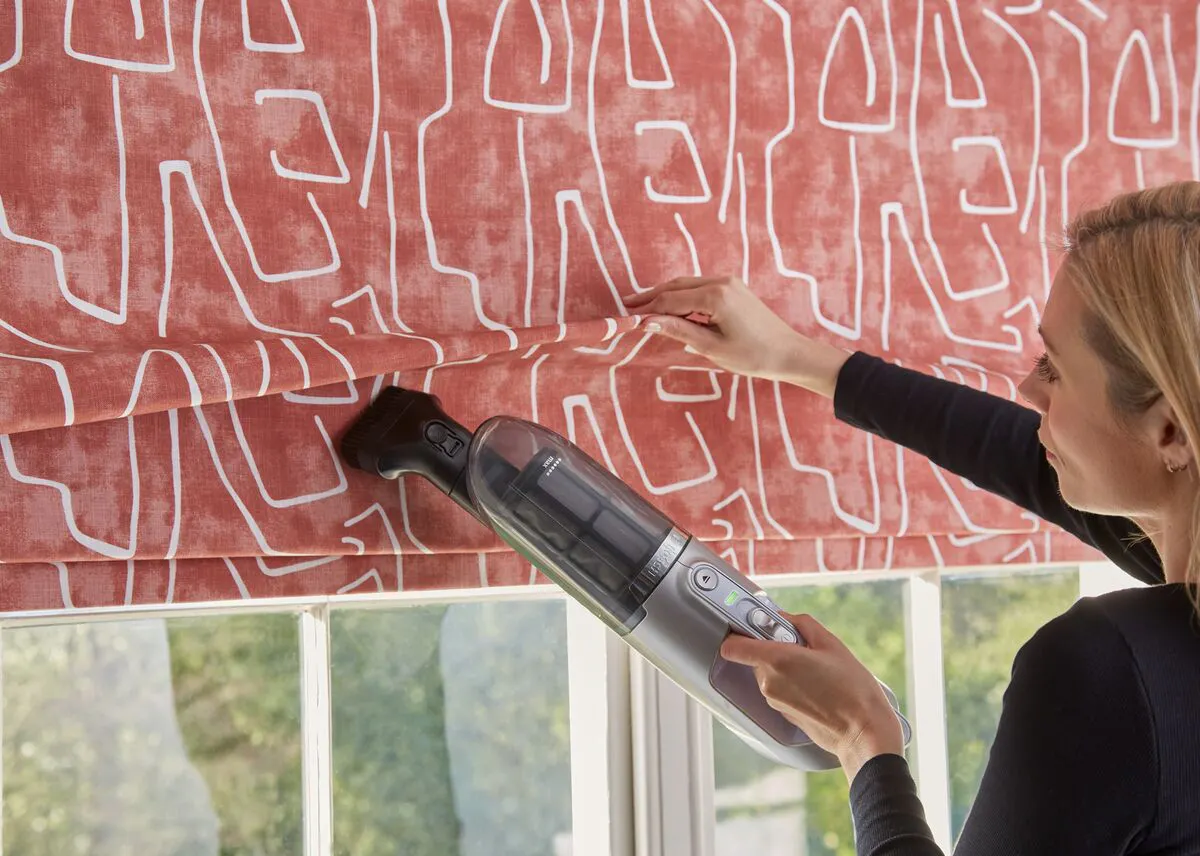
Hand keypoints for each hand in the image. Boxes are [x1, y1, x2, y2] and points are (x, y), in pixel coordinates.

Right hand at [623, 276, 849, 395]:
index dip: (648, 310)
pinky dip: (684, 298)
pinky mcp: (734, 289)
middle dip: (652, 297)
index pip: (670, 300)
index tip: (629, 319)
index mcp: (715, 295)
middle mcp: (721, 282)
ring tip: (646, 309)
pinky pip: (701, 289)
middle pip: (676, 286)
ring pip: (688, 285)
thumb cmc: (753, 356)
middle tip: (628, 306)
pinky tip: (673, 311)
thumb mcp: (711, 347)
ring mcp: (729, 283)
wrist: (789, 353)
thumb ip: (678, 331)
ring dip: (667, 296)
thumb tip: (648, 322)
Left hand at [720, 611, 905, 784]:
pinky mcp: (782, 713)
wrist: (863, 731)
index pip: (732, 646)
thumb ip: (801, 624)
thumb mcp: (831, 644)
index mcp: (776, 660)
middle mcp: (768, 682)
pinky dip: (790, 684)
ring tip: (815, 669)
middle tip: (803, 648)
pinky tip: (815, 686)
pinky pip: (778, 689)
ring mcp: (773, 700)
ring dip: (784, 667)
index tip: (756, 627)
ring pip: (768, 673)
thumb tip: (783, 617)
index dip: (739, 633)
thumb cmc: (852, 689)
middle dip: (774, 648)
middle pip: (755, 656)